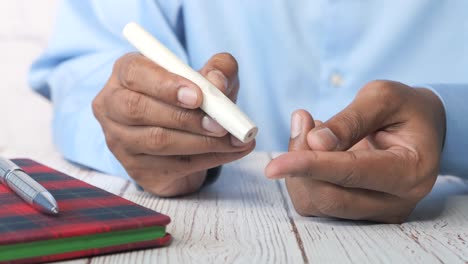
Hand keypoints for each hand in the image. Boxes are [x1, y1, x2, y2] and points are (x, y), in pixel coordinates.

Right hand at [93, 52, 254, 196]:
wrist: (186, 137)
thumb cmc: (194, 98)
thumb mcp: (209, 77)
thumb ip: (218, 69)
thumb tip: (218, 82)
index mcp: (126, 74)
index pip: (135, 73)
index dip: (165, 84)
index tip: (198, 96)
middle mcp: (113, 106)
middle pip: (138, 109)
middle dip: (184, 117)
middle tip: (220, 123)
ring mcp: (120, 141)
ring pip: (156, 141)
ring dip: (201, 141)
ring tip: (233, 138)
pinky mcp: (136, 169)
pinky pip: (173, 165)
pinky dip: (209, 158)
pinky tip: (231, 151)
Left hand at [265, 80, 445, 222]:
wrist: (420, 129)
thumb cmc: (405, 110)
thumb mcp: (383, 98)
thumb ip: (350, 120)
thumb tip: (315, 142)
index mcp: (409, 171)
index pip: (351, 174)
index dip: (310, 167)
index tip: (273, 166)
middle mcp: (395, 201)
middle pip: (329, 196)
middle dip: (301, 160)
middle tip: (302, 120)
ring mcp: (376, 211)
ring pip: (317, 203)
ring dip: (299, 166)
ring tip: (311, 128)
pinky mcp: (357, 212)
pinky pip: (316, 201)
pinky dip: (303, 175)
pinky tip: (314, 148)